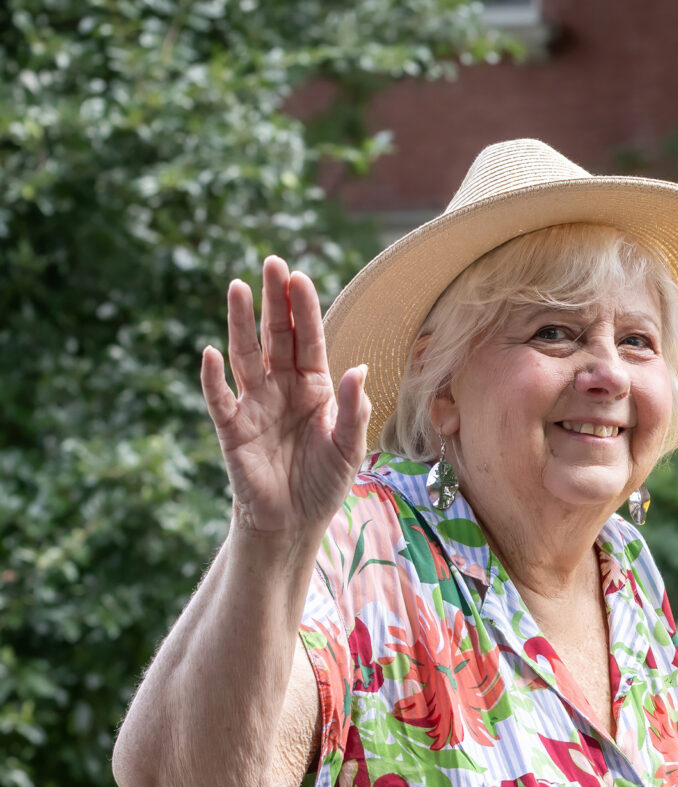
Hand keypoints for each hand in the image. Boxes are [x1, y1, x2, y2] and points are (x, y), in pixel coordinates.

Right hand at [201, 256, 370, 538]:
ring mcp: (254, 404)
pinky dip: (213, 377)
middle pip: (276, 337)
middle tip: (271, 263)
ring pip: (245, 355)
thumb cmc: (323, 483)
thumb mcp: (350, 448)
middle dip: (274, 301)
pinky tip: (210, 352)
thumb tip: (359, 367)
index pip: (309, 341)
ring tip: (237, 287)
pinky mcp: (231, 428)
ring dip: (240, 323)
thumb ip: (354, 410)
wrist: (293, 522)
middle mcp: (282, 388)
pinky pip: (219, 398)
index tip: (298, 276)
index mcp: (315, 389)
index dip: (303, 310)